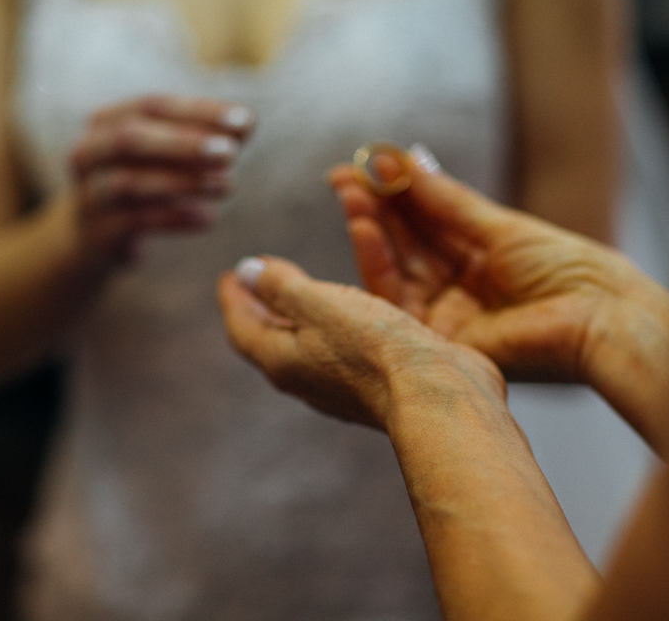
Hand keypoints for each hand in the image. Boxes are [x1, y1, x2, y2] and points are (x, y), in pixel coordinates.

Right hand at [67, 95, 254, 263]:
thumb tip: (246, 122)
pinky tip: (208, 217)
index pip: (153, 105)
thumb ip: (202, 135)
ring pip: (132, 183)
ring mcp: (89, 192)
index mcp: (107, 120)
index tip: (245, 121)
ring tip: (227, 185)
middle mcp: (89, 151)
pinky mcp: (98, 231)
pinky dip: (175, 217)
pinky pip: (136, 221)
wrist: (89, 235)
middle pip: (131, 139)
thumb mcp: (161, 152)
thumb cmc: (139, 179)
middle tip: (231, 153)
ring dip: (185, 182)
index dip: (200, 112)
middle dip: (184, 144)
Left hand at [219, 256, 504, 429]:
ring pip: (308, 345)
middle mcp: (307, 379)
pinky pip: (341, 348)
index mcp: (282, 361)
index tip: (231, 274)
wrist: (438, 395)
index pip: (243, 328)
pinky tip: (351, 314)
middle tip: (256, 280)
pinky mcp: (376, 383)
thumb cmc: (375, 349)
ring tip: (300, 290)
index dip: (234, 298)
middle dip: (262, 307)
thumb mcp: (320, 306)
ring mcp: (342, 385)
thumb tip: (246, 273)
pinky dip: (334, 324)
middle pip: (272, 339)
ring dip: (298, 315)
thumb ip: (281, 288)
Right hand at [328, 147, 668, 450]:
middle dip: (374, 207)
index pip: (426, 221)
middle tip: (345, 175)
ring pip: (394, 268)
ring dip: (370, 229)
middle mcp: (459, 287)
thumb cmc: (567, 269)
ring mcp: (447, 314)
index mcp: (480, 258)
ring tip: (351, 193)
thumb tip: (404, 161)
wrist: (597, 317)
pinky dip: (377, 262)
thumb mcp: (499, 225)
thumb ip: (446, 200)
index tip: (364, 162)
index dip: (394, 192)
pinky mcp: (439, 339)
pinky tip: (363, 228)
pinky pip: (396, 300)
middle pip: (405, 243)